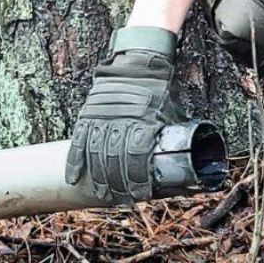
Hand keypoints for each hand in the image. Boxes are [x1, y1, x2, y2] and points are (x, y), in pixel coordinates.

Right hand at [65, 26, 181, 204]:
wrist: (140, 62)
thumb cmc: (159, 89)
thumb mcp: (172, 112)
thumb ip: (173, 136)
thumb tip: (189, 159)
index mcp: (144, 123)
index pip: (138, 160)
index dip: (138, 181)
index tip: (140, 195)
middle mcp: (121, 122)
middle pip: (115, 162)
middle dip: (119, 186)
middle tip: (122, 200)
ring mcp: (102, 118)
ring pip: (96, 155)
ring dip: (99, 179)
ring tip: (103, 194)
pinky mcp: (88, 114)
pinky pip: (79, 141)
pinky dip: (75, 160)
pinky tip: (73, 178)